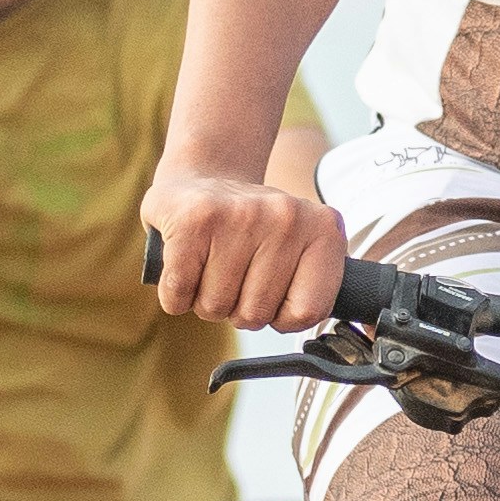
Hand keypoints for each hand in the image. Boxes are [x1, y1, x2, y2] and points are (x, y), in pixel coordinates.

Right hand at [147, 156, 345, 335]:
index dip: (282, 317)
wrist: (204, 179)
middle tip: (234, 275)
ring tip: (210, 267)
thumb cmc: (253, 230)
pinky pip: (179, 292)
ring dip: (205, 300)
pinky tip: (185, 267)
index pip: (308, 312)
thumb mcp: (301, 250)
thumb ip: (316, 288)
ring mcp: (240, 215)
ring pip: (216, 307)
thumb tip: (322, 321)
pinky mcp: (194, 220)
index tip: (273, 295)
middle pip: (256, 314)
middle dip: (237, 308)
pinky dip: (176, 295)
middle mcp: (286, 217)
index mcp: (323, 229)